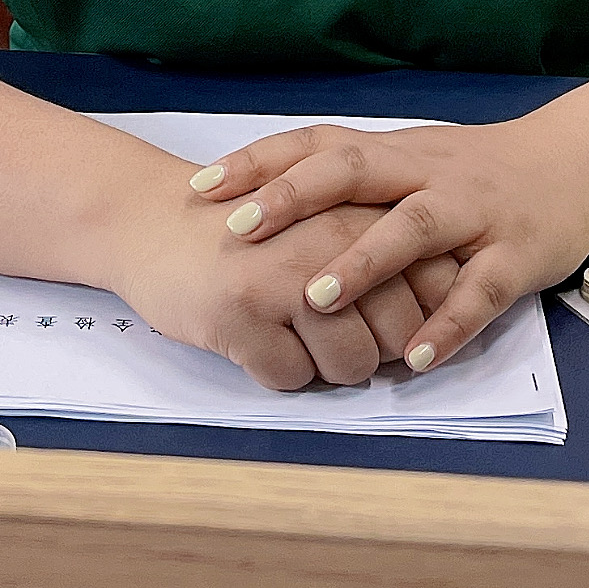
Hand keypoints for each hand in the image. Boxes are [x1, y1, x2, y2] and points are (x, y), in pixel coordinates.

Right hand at [110, 174, 458, 393]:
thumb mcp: (321, 219)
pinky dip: (276, 371)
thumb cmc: (245, 228)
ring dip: (324, 367)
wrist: (150, 219)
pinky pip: (291, 378)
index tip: (384, 317)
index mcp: (358, 209)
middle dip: (370, 350)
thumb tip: (437, 309)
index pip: (436, 284)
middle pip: (398, 336)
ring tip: (289, 331)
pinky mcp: (243, 312)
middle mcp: (330, 237)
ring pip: (350, 366)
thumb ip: (378, 248)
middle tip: (326, 329)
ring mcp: (285, 275)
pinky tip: (253, 335)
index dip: (418, 317)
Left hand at [188, 120, 588, 374]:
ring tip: (317, 297)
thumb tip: (261, 207)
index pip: (319, 145)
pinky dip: (447, 323)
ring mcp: (474, 212)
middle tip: (239, 230)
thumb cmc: (478, 172)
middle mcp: (429, 173)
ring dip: (364, 261)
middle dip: (295, 198)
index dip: (261, 163)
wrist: (579, 166)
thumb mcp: (412, 162)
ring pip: (415, 227)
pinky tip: (413, 355)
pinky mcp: (515, 254)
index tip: (203, 186)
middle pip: (356, 172)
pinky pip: (480, 291)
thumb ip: (351, 182)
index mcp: (398, 153)